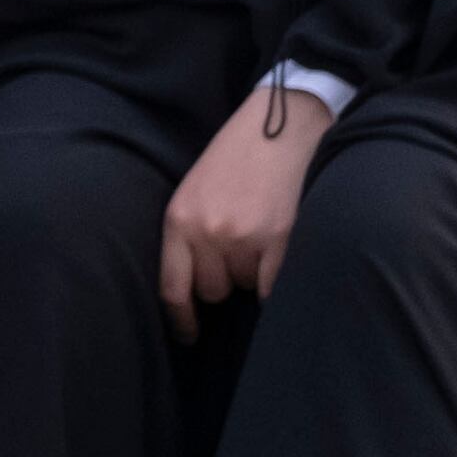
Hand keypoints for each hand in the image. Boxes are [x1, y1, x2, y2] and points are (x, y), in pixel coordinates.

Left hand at [158, 73, 329, 334]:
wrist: (283, 123)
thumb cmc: (239, 156)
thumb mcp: (196, 189)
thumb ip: (190, 232)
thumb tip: (195, 288)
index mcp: (180, 218)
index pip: (173, 288)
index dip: (181, 319)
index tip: (189, 333)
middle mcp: (207, 232)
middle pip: (213, 291)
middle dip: (226, 278)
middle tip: (241, 246)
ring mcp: (244, 237)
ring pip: (247, 287)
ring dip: (254, 271)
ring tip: (262, 231)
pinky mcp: (280, 239)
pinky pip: (273, 287)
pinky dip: (277, 278)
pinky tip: (281, 252)